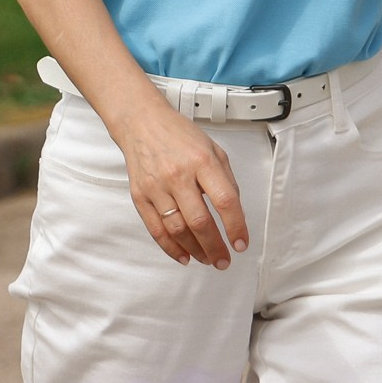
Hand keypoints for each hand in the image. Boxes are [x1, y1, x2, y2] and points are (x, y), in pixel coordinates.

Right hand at [110, 106, 248, 267]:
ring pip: (178, 230)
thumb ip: (226, 180)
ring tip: (207, 259)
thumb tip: (235, 213)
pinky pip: (156, 230)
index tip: (240, 242)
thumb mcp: (213, 149)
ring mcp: (157, 187)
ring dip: (195, 250)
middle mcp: (178, 175)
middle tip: (224, 260)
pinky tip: (183, 255)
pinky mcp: (140, 196)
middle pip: (200, 222)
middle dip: (215, 247)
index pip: (225, 201)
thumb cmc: (178, 135)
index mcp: (202, 161)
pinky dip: (171, 248)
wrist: (142, 122)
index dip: (236, 226)